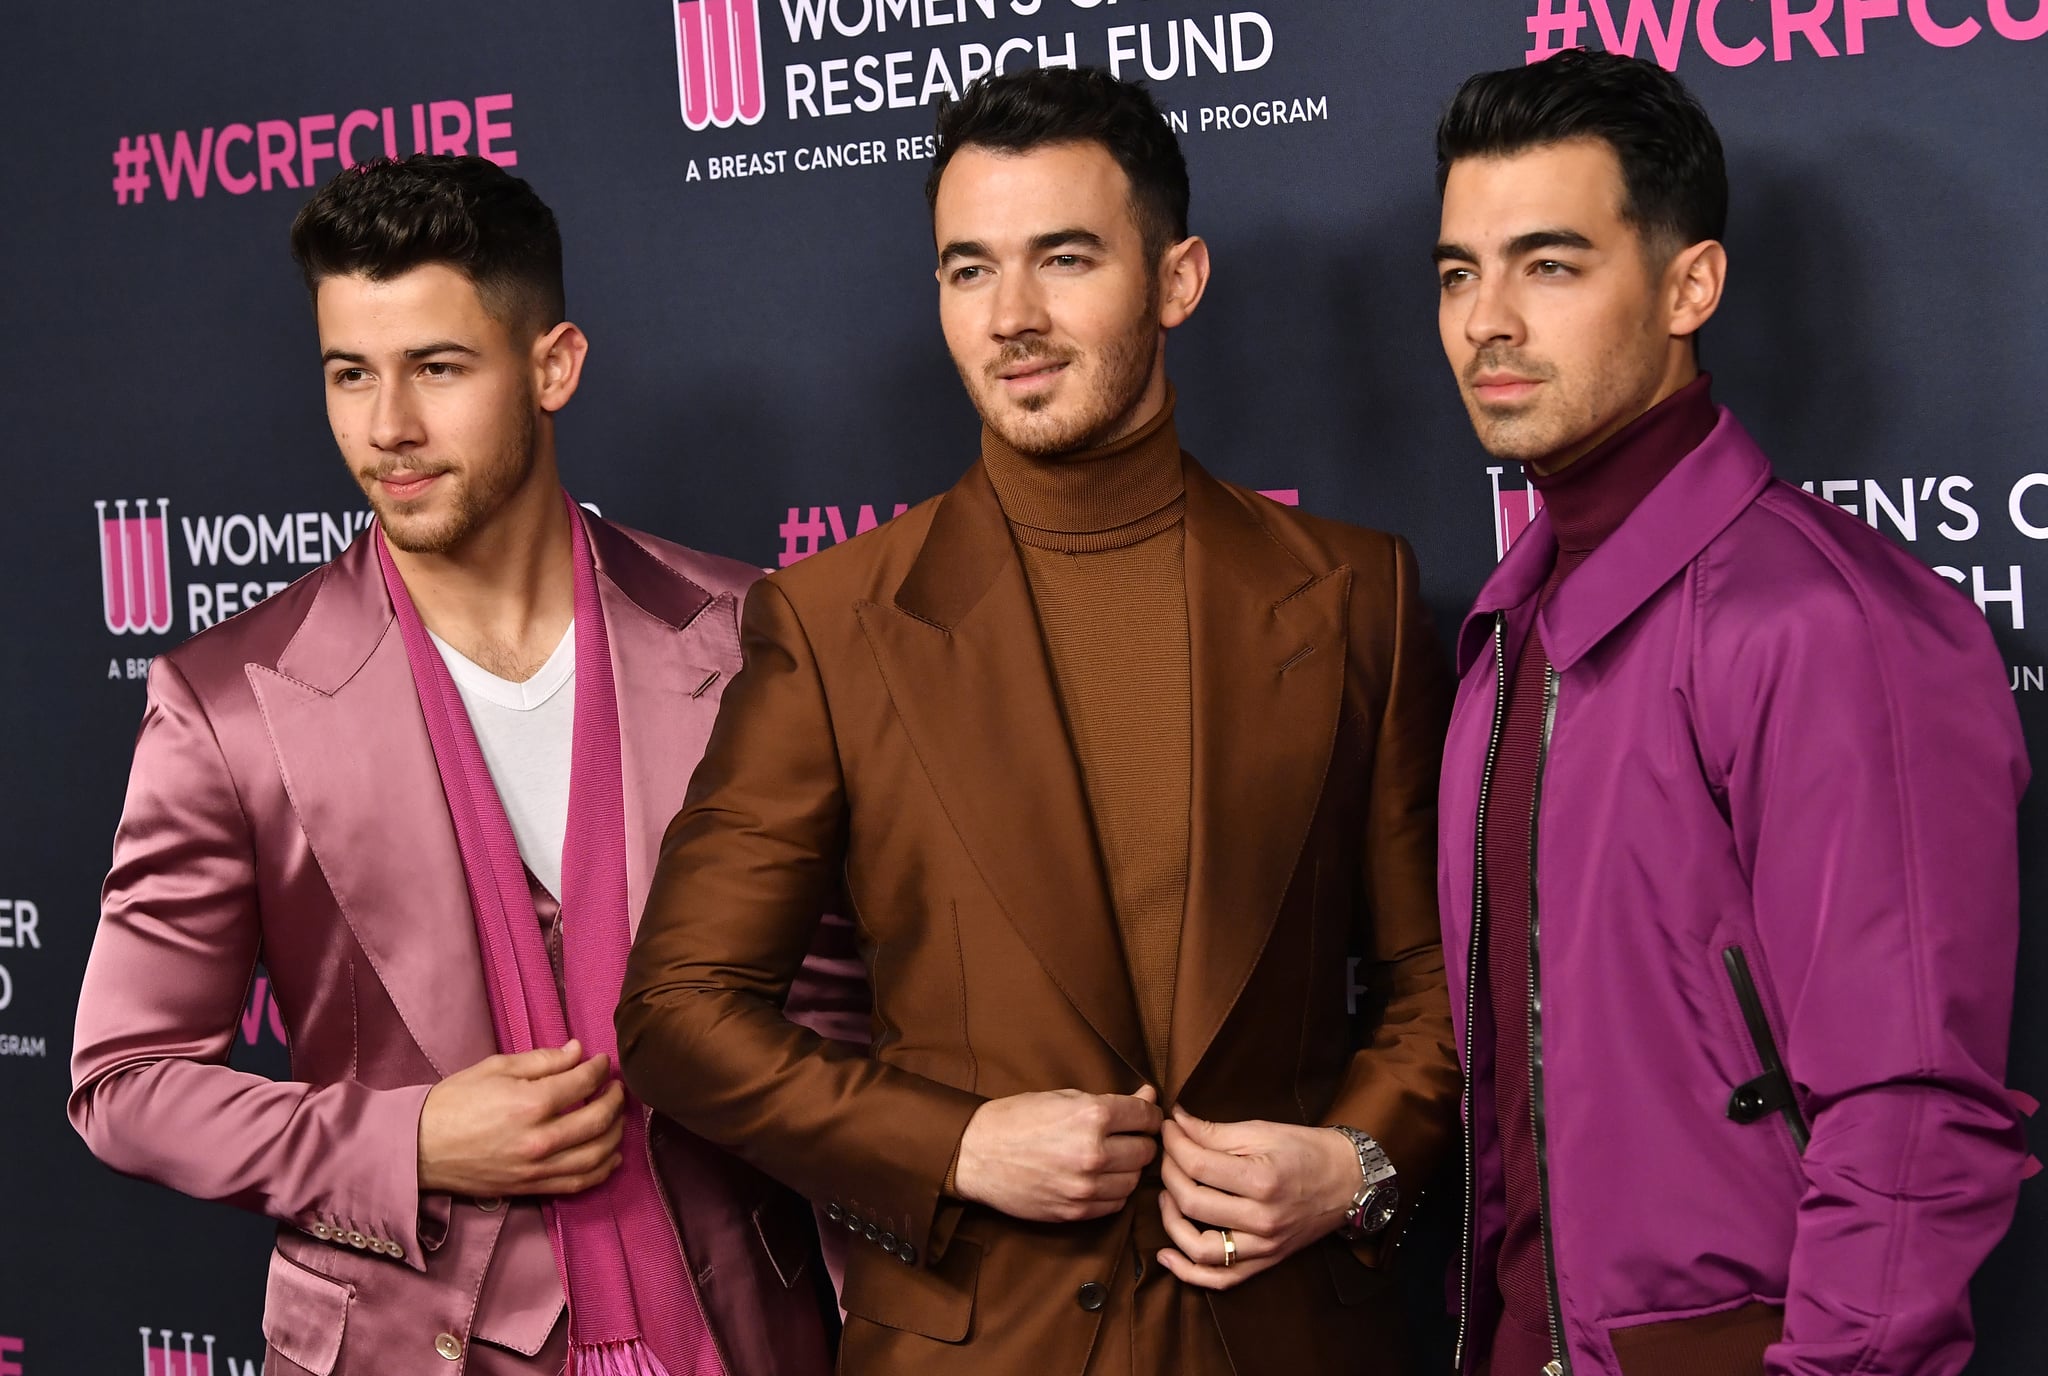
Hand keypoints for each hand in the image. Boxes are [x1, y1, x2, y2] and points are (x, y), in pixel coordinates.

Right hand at [418, 1040, 625, 1196]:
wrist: (418, 1147)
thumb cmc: (453, 1102)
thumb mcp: (495, 1068)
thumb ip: (542, 1060)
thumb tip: (578, 1051)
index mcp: (530, 1103)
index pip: (582, 1084)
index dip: (600, 1070)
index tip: (602, 1063)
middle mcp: (539, 1140)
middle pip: (597, 1121)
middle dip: (615, 1100)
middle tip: (617, 1088)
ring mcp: (536, 1168)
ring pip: (595, 1156)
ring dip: (615, 1135)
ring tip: (618, 1118)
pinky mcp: (530, 1188)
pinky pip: (577, 1183)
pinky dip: (601, 1170)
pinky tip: (611, 1156)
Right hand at [953, 1084, 1161, 1221]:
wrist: (976, 1154)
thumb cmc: (1016, 1119)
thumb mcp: (1063, 1097)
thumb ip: (1111, 1101)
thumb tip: (1148, 1096)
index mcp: (1092, 1116)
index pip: (1146, 1116)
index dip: (1150, 1114)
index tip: (1146, 1116)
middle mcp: (1094, 1153)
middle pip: (1146, 1150)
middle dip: (1141, 1141)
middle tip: (1128, 1136)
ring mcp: (1085, 1186)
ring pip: (1134, 1180)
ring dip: (1129, 1169)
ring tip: (1113, 1158)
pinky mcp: (1075, 1211)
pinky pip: (1116, 1204)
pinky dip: (1115, 1191)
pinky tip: (1100, 1178)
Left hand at [1154, 1106, 1360, 1289]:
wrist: (1349, 1181)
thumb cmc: (1307, 1151)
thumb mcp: (1263, 1131)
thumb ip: (1215, 1132)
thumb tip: (1176, 1123)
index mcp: (1262, 1180)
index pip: (1198, 1166)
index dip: (1174, 1144)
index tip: (1168, 1128)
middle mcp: (1262, 1219)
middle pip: (1193, 1203)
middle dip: (1169, 1174)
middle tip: (1167, 1155)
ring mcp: (1264, 1246)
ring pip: (1201, 1248)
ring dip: (1172, 1222)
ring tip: (1167, 1197)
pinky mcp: (1266, 1261)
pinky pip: (1222, 1279)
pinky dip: (1190, 1272)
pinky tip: (1167, 1255)